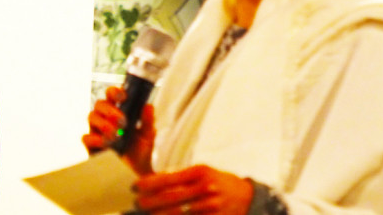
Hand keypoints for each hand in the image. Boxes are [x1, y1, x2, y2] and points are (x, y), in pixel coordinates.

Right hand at [82, 86, 155, 174]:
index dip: (114, 92)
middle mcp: (105, 117)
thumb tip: (148, 106)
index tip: (123, 97)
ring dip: (103, 123)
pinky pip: (85, 137)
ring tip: (115, 133)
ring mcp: (96, 130)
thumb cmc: (141, 149)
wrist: (137, 170)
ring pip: (91, 116)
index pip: (112, 95)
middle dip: (110, 110)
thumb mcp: (148, 134)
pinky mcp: (91, 145)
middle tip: (122, 121)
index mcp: (118, 110)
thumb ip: (148, 121)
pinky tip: (105, 143)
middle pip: (99, 103)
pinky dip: (94, 138)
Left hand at [133, 165, 252, 214]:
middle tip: (137, 203)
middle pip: (171, 198)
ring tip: (146, 213)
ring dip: (159, 214)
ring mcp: (210, 207)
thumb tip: (154, 182)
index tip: (136, 186)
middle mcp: (205, 189)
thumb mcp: (201, 171)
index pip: (169, 179)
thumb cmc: (218, 180)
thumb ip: (180, 176)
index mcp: (200, 172)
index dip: (150, 184)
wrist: (246, 196)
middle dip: (150, 202)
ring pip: (178, 214)